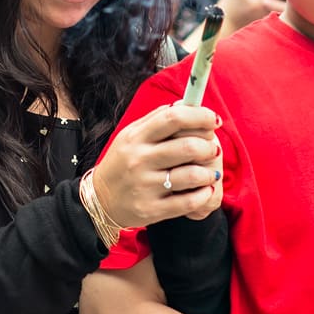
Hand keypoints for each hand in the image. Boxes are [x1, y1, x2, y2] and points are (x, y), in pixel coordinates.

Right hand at [92, 103, 221, 225]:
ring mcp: (145, 186)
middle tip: (213, 150)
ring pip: (191, 175)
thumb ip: (156, 119)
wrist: (100, 200)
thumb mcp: (131, 136)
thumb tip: (186, 104)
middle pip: (187, 146)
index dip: (200, 116)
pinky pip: (188, 202)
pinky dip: (204, 194)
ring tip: (211, 172)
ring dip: (210, 173)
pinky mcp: (151, 209)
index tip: (213, 120)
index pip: (174, 118)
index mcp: (136, 138)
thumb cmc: (122, 163)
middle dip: (209, 147)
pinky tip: (205, 190)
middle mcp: (140, 160)